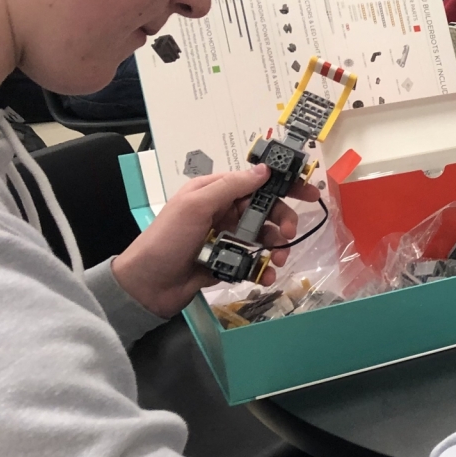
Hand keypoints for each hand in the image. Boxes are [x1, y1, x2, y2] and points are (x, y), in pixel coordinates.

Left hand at [112, 164, 318, 317]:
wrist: (146, 286)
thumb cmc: (167, 240)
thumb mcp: (196, 206)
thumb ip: (231, 187)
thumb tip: (264, 170)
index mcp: (214, 192)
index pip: (255, 182)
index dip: (283, 184)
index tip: (309, 192)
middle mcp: (222, 211)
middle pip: (265, 210)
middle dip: (282, 221)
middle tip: (290, 234)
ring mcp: (226, 237)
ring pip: (263, 236)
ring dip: (276, 246)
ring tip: (276, 260)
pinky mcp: (227, 261)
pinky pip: (253, 260)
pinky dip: (263, 268)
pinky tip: (265, 275)